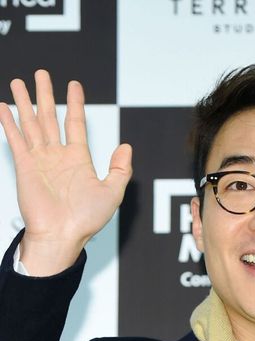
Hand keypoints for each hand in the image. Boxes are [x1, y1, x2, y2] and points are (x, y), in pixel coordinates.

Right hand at [0, 69, 131, 274]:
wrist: (61, 235)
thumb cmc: (85, 221)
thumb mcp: (112, 193)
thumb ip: (120, 170)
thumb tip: (126, 147)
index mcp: (78, 160)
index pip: (75, 124)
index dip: (75, 104)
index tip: (74, 85)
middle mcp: (58, 157)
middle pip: (49, 118)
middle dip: (45, 95)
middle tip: (41, 74)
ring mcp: (40, 161)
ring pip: (31, 124)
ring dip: (24, 102)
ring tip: (18, 82)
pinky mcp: (25, 167)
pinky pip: (16, 140)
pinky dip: (9, 123)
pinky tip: (4, 107)